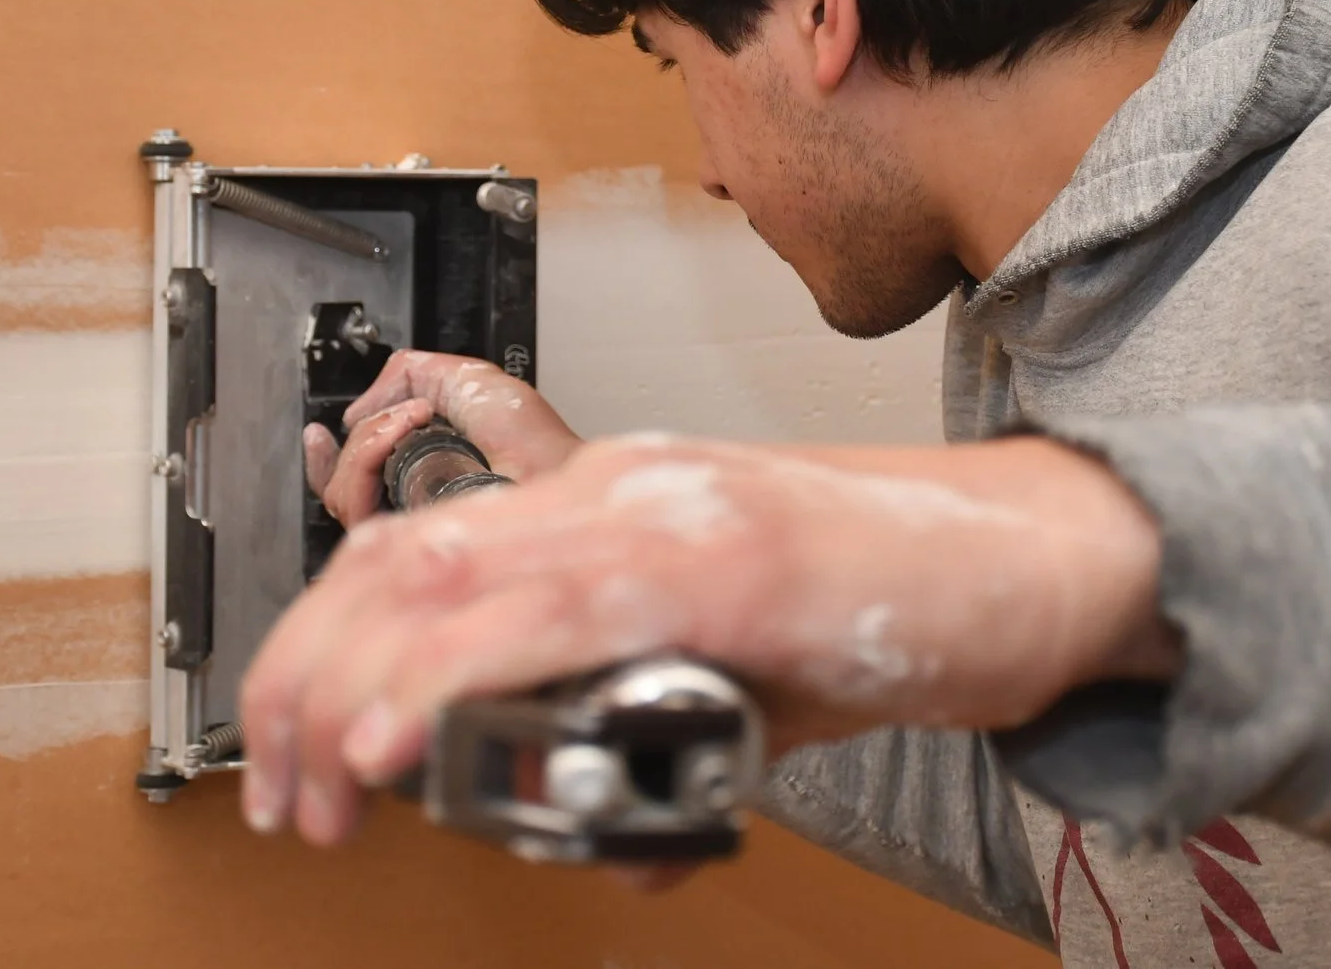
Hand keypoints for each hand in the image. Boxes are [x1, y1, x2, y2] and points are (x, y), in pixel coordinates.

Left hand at [238, 433, 1177, 844]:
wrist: (1048, 554)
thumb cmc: (902, 599)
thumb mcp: (749, 683)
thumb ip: (667, 743)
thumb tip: (598, 844)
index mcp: (611, 504)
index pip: (415, 551)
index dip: (323, 649)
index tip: (296, 753)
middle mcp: (619, 488)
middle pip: (394, 559)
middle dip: (303, 679)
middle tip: (282, 793)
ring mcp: (667, 515)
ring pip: (443, 574)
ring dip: (352, 690)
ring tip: (319, 787)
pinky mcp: (724, 560)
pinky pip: (551, 613)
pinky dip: (448, 678)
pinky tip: (399, 742)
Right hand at [302, 350, 580, 528]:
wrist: (548, 465)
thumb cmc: (530, 438)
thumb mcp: (465, 378)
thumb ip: (408, 374)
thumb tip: (355, 408)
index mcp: (417, 472)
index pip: (351, 479)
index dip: (326, 459)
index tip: (320, 435)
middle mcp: (405, 502)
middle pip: (336, 483)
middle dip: (358, 435)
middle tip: (402, 413)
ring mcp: (402, 523)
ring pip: (340, 488)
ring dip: (369, 436)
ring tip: (414, 417)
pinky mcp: (400, 537)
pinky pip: (352, 495)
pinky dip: (370, 448)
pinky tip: (406, 428)